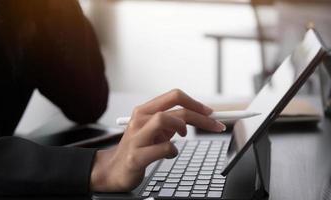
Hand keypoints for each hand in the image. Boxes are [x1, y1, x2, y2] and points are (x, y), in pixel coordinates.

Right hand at [90, 89, 225, 191]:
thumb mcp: (156, 129)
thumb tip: (200, 115)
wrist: (115, 169)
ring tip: (182, 137)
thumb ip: (173, 120)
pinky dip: (172, 152)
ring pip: (163, 120)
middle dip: (201, 117)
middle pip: (175, 110)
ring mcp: (136, 137)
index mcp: (145, 110)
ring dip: (181, 128)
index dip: (195, 102)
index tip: (210, 112)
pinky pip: (163, 148)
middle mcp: (139, 120)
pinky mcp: (136, 156)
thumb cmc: (139, 147)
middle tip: (216, 126)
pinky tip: (169, 155)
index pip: (174, 96)